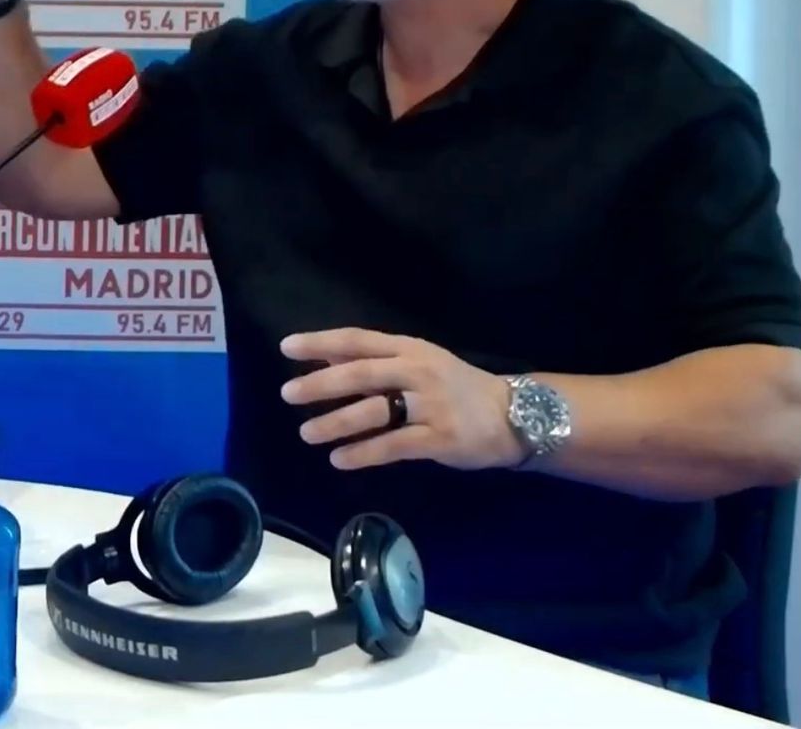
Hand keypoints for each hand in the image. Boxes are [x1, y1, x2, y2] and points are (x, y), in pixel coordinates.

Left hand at [280, 329, 528, 471]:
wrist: (514, 415)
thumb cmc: (456, 387)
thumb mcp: (419, 364)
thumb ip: (375, 363)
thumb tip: (325, 361)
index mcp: (410, 349)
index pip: (357, 340)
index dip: (320, 342)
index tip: (286, 347)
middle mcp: (418, 372)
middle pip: (361, 373)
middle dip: (321, 384)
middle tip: (288, 394)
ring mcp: (430, 405)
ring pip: (374, 411)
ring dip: (335, 423)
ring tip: (307, 433)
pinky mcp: (438, 438)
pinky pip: (393, 445)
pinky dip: (362, 453)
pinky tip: (339, 459)